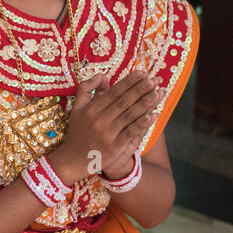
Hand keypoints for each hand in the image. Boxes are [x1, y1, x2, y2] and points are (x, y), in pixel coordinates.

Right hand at [48, 71, 159, 185]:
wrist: (73, 159)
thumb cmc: (78, 131)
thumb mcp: (76, 108)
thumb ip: (86, 88)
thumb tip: (103, 75)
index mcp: (90, 110)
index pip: (113, 92)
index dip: (129, 82)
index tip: (142, 73)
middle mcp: (98, 121)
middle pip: (123, 102)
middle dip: (140, 90)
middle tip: (153, 80)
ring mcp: (107, 135)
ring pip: (129, 115)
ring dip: (145, 103)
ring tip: (158, 93)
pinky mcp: (114, 147)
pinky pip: (131, 132)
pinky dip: (142, 123)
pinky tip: (153, 114)